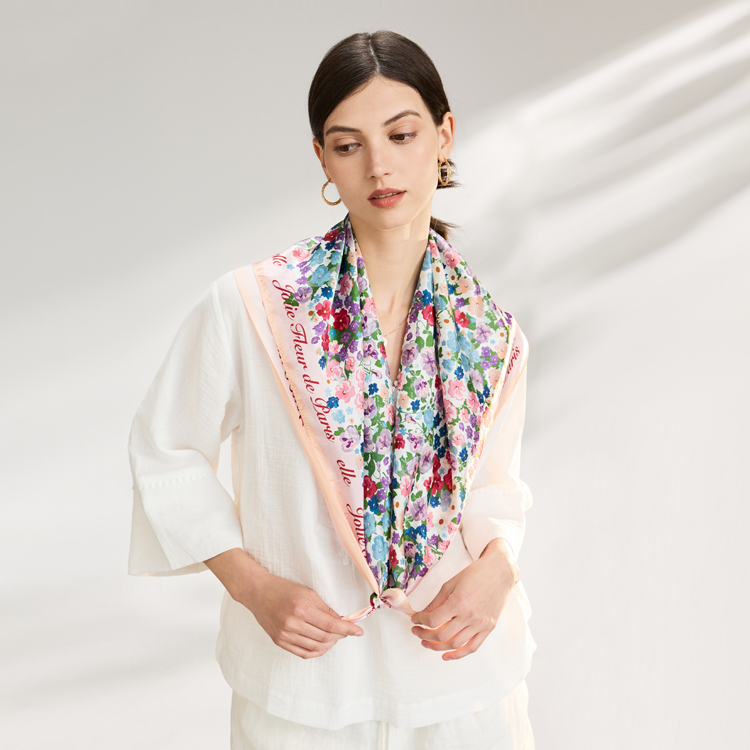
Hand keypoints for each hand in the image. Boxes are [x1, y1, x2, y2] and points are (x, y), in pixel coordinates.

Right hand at [204, 548, 363, 659]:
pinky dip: (317, 651)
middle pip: (325, 637)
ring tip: (336, 637)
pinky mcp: (280, 642)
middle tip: (347, 631)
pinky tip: (323, 645)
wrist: (258, 593)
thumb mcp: (308, 593)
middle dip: (340, 636)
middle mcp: (293, 624)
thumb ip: (325, 608)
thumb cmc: (284, 589)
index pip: (331, 624)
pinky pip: (303, 653)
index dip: (347, 629)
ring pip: (316, 647)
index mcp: (301, 608)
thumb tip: (342, 621)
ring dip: (330, 644)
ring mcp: (285, 635)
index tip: (358, 631)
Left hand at [410, 539, 519, 660]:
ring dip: (437, 647)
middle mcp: (470, 616)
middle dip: (425, 635)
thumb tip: (423, 615)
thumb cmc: (474, 575)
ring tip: (426, 643)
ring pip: (455, 644)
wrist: (499, 573)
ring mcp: (480, 624)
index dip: (420, 621)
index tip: (415, 619)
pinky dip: (458, 655)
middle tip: (417, 632)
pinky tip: (446, 656)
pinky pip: (472, 647)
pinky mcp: (488, 629)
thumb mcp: (450, 584)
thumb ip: (436, 602)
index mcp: (458, 602)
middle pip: (442, 635)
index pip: (433, 620)